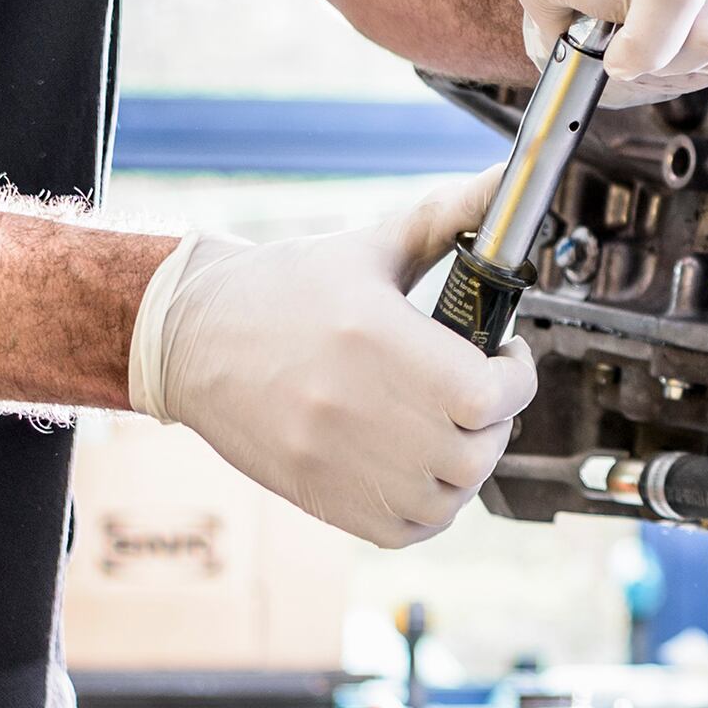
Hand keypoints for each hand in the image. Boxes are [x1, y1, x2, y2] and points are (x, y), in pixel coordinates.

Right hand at [127, 175, 538, 547]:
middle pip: (478, 449)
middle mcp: (358, 409)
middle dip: (496, 418)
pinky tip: (420, 463)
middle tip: (479, 389)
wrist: (191, 338)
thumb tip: (503, 179)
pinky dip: (431, 504)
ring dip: (468, 462)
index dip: (516, 377)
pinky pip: (408, 529)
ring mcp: (337, 462)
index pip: (488, 392)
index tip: (504, 355)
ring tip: (451, 425)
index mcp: (375, 338)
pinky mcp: (321, 497)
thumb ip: (447, 217)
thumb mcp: (367, 246)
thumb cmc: (280, 290)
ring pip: (450, 495)